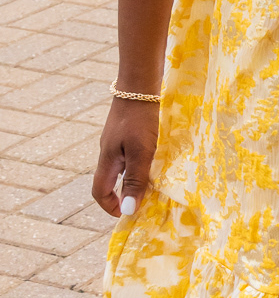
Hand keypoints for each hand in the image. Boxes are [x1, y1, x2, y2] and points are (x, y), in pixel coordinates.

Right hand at [92, 99, 157, 219]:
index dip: (110, 206)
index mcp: (107, 159)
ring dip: (136, 179)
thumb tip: (128, 211)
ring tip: (157, 184)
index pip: (99, 191)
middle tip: (147, 202)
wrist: (140, 83)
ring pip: (123, 167)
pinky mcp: (128, 130)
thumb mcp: (141, 152)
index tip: (128, 214)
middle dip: (126, 195)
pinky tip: (160, 161)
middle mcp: (109, 152)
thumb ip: (135, 180)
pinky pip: (132, 154)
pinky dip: (142, 163)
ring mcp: (118, 140)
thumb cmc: (141, 119)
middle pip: (111, 181)